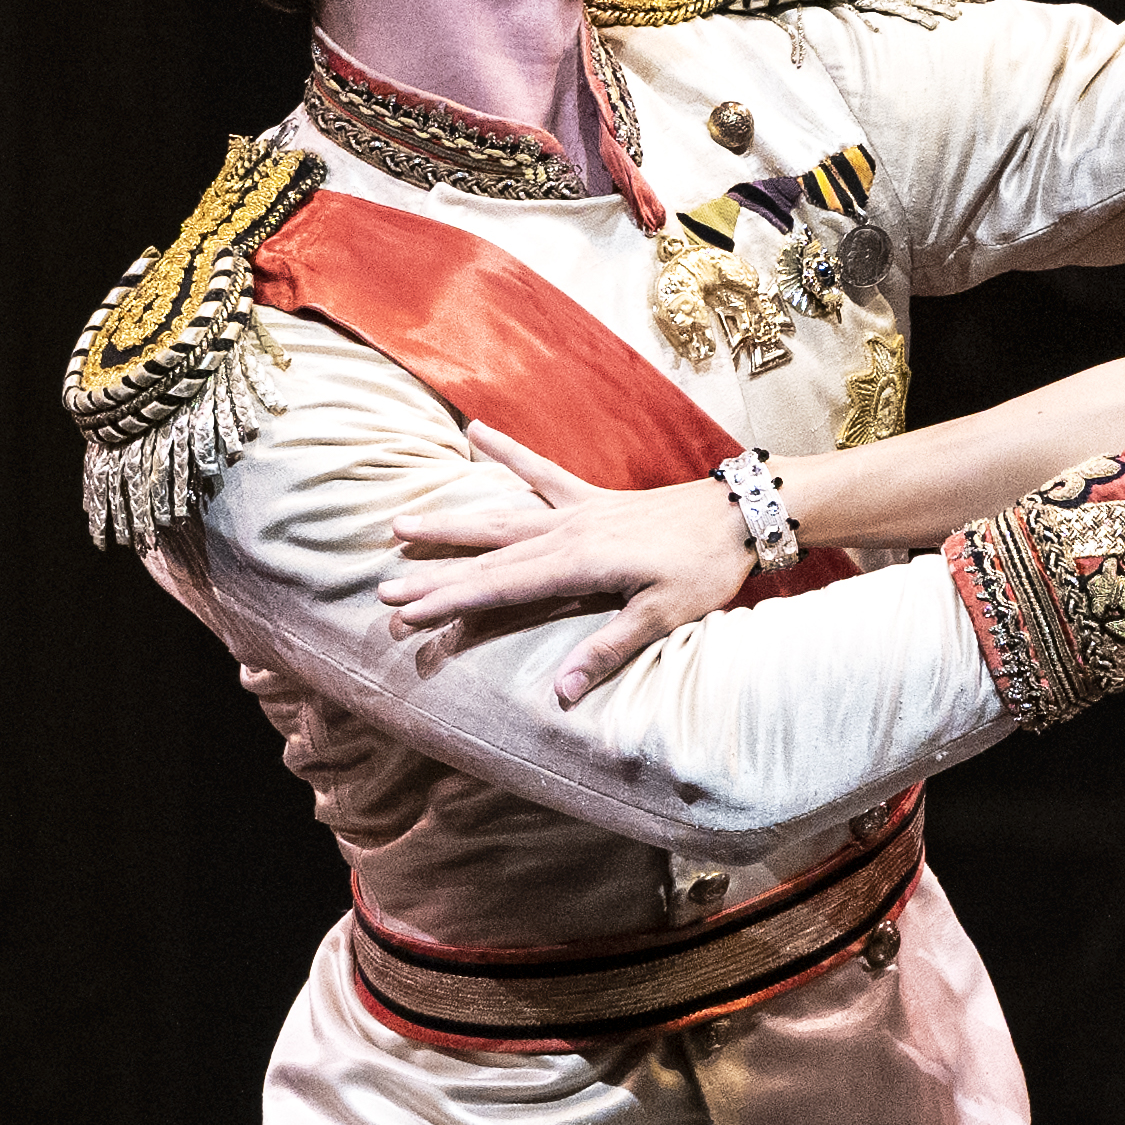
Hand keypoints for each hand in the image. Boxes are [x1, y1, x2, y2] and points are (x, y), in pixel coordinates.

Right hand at [381, 433, 758, 704]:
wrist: (741, 514)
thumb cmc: (705, 569)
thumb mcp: (662, 617)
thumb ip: (608, 651)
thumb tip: (562, 693)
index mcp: (579, 564)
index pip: (500, 589)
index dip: (450, 603)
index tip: (407, 615)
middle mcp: (567, 532)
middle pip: (487, 558)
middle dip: (434, 575)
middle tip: (383, 590)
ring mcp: (576, 510)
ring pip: (499, 516)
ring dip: (450, 524)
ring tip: (401, 524)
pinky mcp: (591, 497)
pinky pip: (541, 472)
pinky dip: (508, 451)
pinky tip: (475, 430)